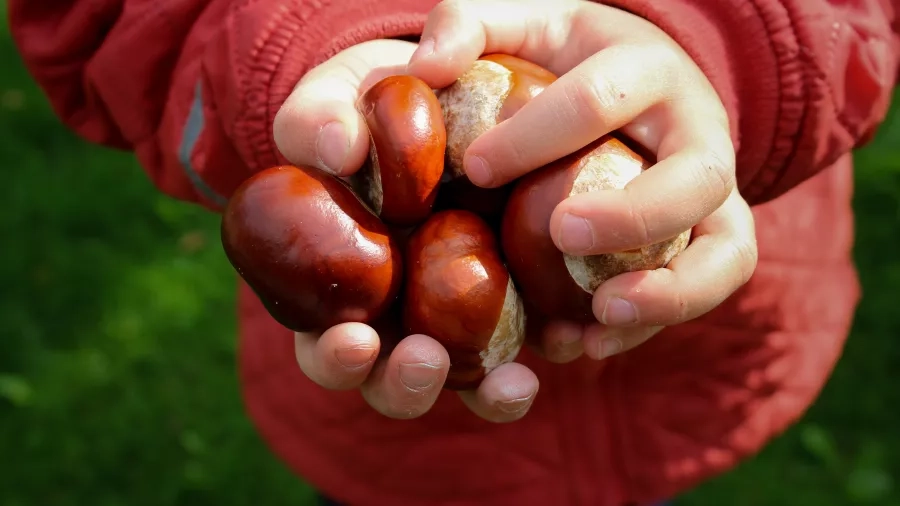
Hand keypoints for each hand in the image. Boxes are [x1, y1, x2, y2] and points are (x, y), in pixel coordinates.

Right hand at [273, 40, 538, 421]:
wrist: (446, 89)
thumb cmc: (372, 104)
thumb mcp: (336, 98)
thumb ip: (319, 119)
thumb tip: (334, 149)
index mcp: (341, 287)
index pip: (326, 345)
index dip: (335, 357)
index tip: (354, 339)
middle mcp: (398, 314)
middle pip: (392, 383)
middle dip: (404, 385)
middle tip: (424, 359)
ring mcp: (458, 312)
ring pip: (465, 381)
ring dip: (482, 393)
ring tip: (510, 382)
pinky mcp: (517, 297)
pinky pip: (532, 342)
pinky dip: (549, 352)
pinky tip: (567, 343)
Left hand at [408, 0, 758, 361]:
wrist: (641, 84)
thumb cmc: (569, 58)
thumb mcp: (525, 23)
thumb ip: (472, 24)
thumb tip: (422, 70)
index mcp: (646, 70)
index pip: (600, 98)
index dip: (538, 136)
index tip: (476, 168)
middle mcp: (697, 132)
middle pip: (694, 176)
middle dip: (632, 215)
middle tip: (560, 235)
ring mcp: (715, 192)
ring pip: (727, 248)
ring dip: (669, 293)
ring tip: (598, 320)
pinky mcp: (715, 238)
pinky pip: (709, 288)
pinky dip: (658, 323)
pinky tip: (591, 344)